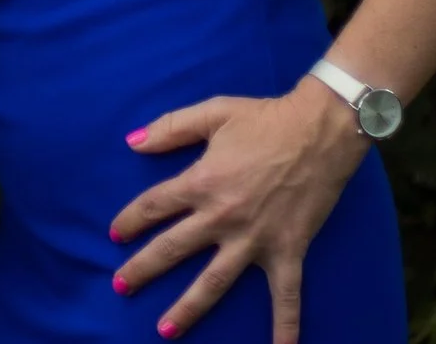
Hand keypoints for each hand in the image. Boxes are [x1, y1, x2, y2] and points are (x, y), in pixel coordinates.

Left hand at [109, 82, 368, 341]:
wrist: (321, 130)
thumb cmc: (265, 119)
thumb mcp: (212, 113)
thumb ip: (170, 128)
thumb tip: (131, 142)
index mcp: (201, 182)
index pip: (153, 206)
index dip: (130, 221)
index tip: (114, 235)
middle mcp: (223, 216)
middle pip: (173, 249)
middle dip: (142, 269)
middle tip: (120, 287)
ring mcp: (256, 239)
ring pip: (215, 281)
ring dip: (189, 307)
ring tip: (165, 329)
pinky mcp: (289, 250)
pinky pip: (286, 295)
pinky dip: (285, 326)